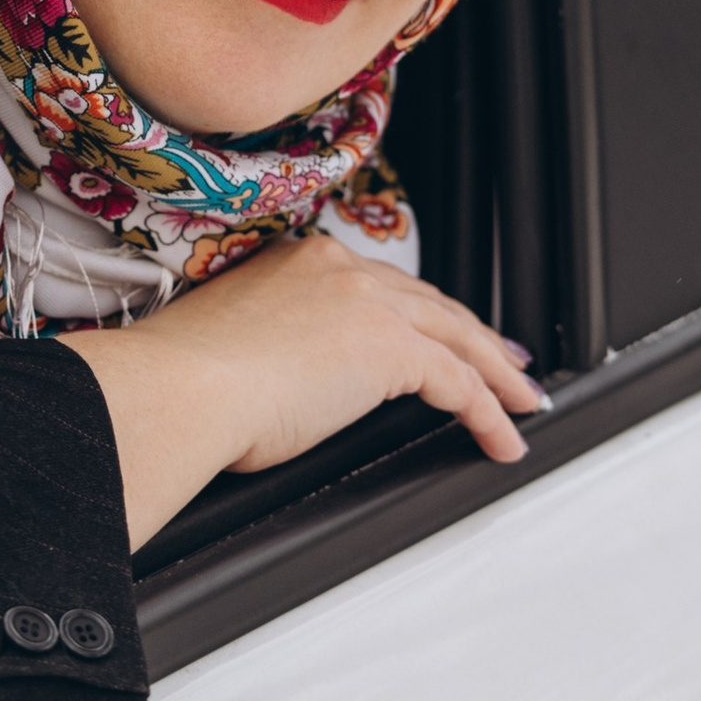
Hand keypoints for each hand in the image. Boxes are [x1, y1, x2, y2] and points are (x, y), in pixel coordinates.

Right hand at [58, 235, 547, 549]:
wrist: (179, 388)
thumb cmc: (183, 382)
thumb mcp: (235, 347)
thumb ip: (277, 351)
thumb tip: (289, 387)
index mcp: (299, 262)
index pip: (381, 287)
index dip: (420, 314)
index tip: (437, 335)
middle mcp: (339, 270)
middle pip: (430, 304)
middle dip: (475, 336)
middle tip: (507, 363)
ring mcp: (369, 304)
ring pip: (458, 336)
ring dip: (497, 374)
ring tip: (522, 403)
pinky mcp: (390, 349)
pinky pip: (461, 384)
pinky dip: (490, 412)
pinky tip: (502, 437)